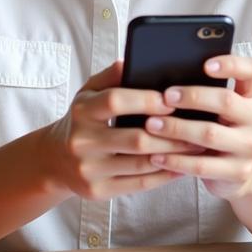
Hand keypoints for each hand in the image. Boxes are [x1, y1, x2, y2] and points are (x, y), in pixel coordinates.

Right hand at [43, 61, 203, 200]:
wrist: (53, 159)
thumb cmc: (81, 119)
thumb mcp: (88, 92)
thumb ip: (110, 76)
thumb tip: (132, 59)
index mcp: (81, 111)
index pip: (115, 102)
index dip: (146, 100)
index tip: (172, 100)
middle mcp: (82, 141)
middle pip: (135, 138)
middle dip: (171, 133)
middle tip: (198, 127)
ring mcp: (89, 169)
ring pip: (141, 164)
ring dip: (173, 155)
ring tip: (197, 146)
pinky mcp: (98, 191)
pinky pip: (139, 184)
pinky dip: (164, 176)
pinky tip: (182, 167)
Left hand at [143, 55, 251, 200]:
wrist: (250, 172)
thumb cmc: (226, 130)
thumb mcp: (227, 109)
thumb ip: (208, 92)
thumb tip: (164, 80)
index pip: (251, 70)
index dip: (230, 64)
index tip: (206, 64)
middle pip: (226, 101)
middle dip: (192, 97)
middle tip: (165, 97)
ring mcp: (250, 147)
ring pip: (210, 133)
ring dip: (176, 128)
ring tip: (151, 124)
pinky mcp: (238, 172)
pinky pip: (202, 165)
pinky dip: (176, 160)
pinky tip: (156, 156)